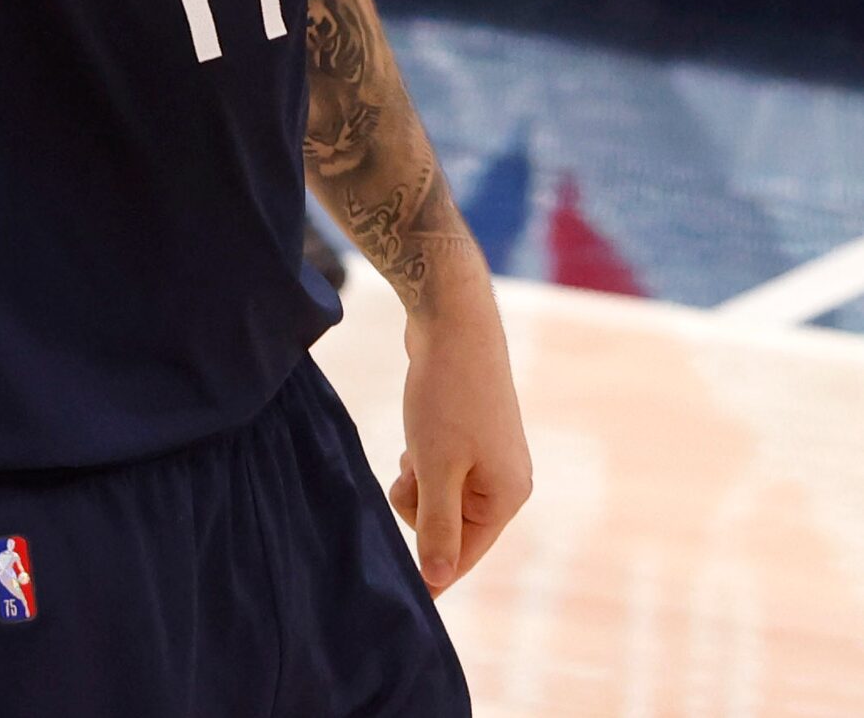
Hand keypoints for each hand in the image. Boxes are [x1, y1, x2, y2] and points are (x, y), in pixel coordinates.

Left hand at [389, 295, 532, 598]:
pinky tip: (418, 428)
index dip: (431, 568)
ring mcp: (490, 453)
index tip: (403, 590)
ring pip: (438, 493)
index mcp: (507, 495)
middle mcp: (505, 479)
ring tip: (415, 441)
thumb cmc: (447, 395)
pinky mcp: (470, 431)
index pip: (464, 555)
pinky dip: (420, 455)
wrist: (453, 320)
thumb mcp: (436, 466)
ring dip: (417, 477)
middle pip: (449, 525)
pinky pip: (438, 466)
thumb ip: (438, 526)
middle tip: (411, 466)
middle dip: (420, 503)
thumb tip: (437, 579)